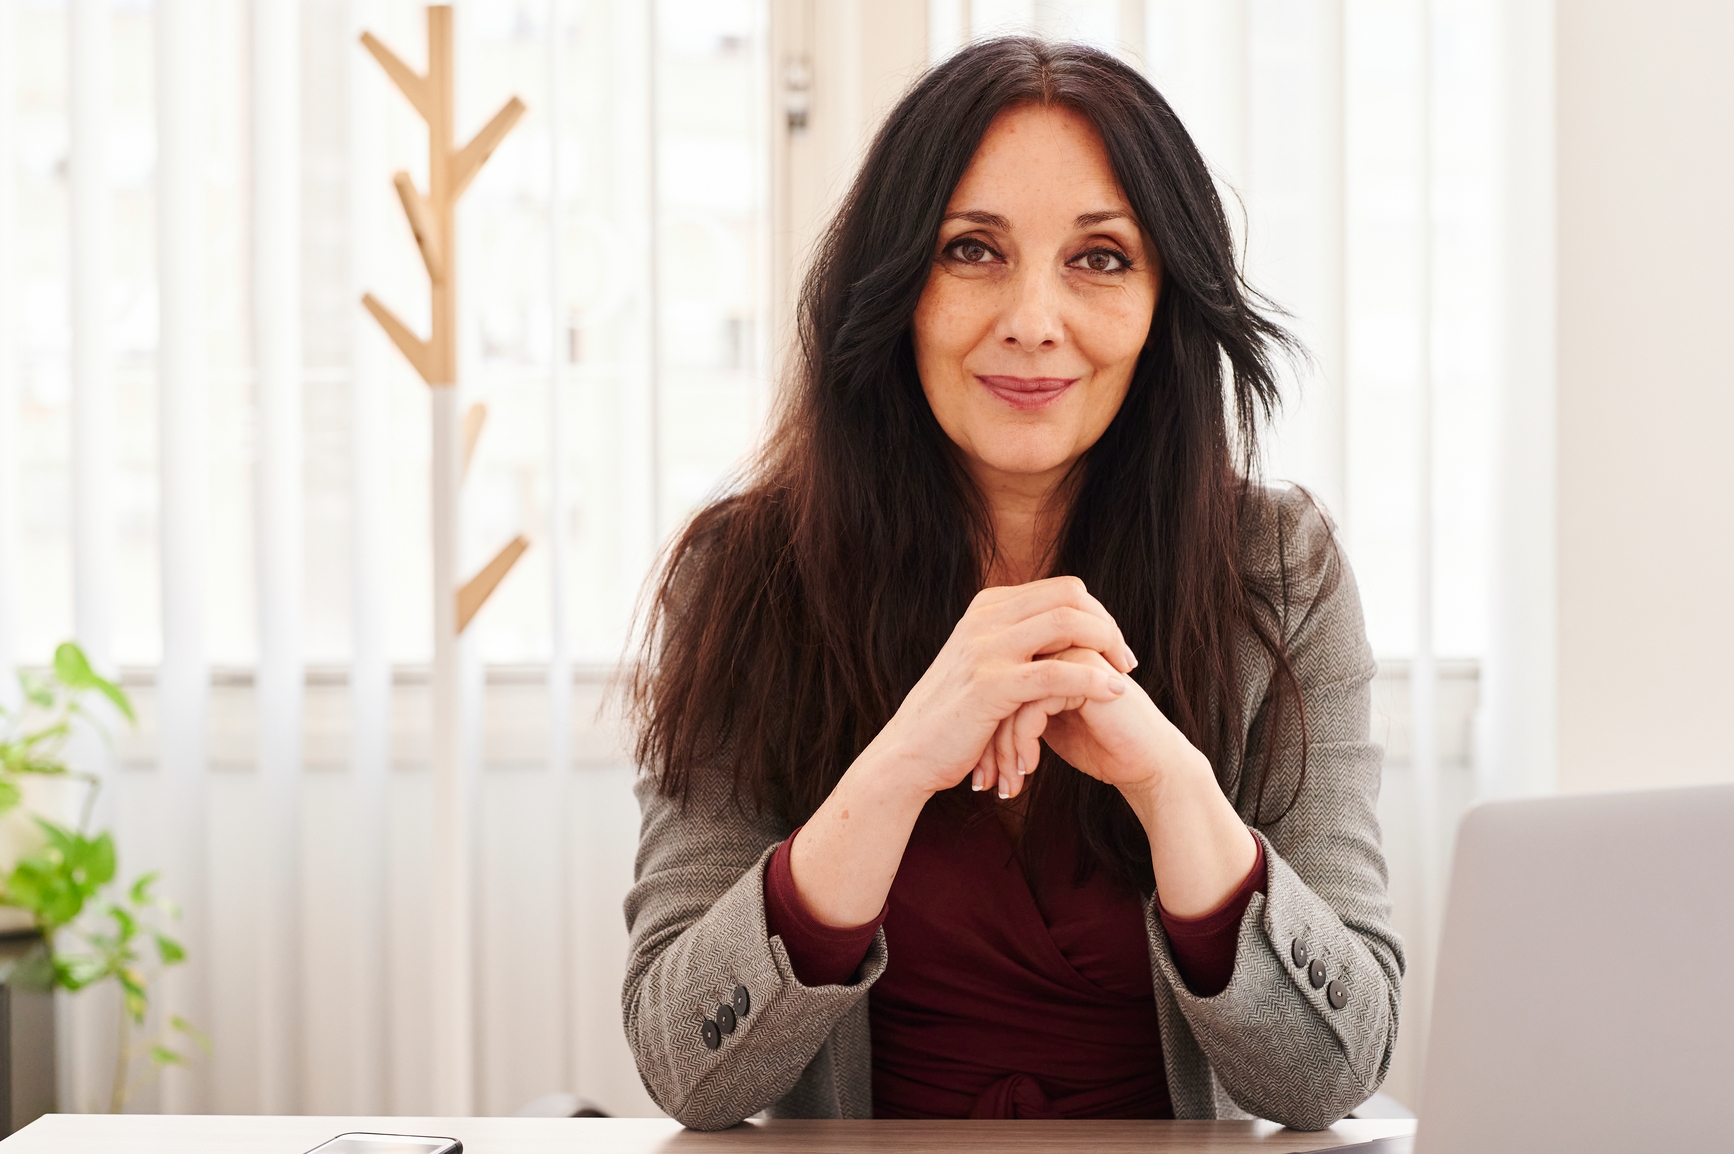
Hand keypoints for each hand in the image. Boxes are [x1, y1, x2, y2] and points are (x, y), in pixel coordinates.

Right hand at [867, 577, 1137, 802]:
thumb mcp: (978, 664)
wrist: (907, 754)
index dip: (1098, 614)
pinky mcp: (989, 685)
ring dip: (1106, 647)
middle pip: (1070, 597)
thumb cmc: (951, 718)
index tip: (1114, 647)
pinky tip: (1113, 694)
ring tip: (1123, 677)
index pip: (1062, 589)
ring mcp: (985, 648)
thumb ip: (1012, 642)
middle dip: (1108, 627)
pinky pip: (1055, 672)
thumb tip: (1056, 632)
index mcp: (987, 608)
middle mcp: (985, 618)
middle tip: (1127, 661)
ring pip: (1067, 624)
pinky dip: (1092, 680)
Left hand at [982, 646, 1206, 802]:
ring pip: (1009, 698)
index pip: (993, 684)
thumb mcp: (1047, 725)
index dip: (982, 729)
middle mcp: (1056, 648)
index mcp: (1045, 654)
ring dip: (1003, 748)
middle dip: (986, 740)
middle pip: (996, 688)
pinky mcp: (1083, 675)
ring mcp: (1071, 657)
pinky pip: (1031, 706)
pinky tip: (1029, 769)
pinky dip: (1023, 743)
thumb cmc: (1098, 746)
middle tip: (984, 780)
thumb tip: (972, 718)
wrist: (1147, 764)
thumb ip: (1018, 707)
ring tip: (1008, 782)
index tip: (980, 770)